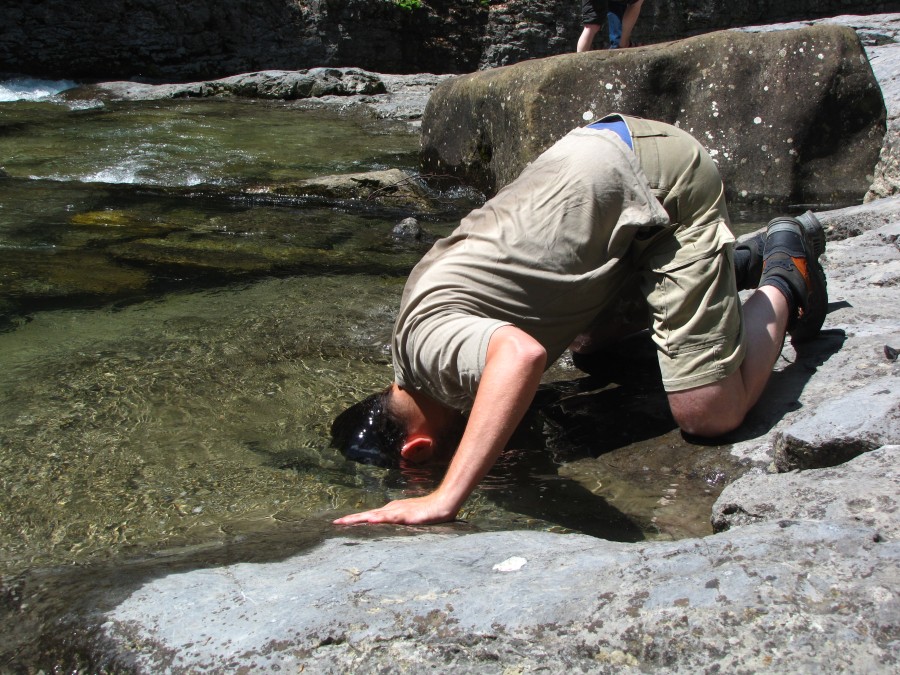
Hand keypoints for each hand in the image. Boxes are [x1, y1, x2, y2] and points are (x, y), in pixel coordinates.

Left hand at [333, 492, 457, 525]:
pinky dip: (381, 518)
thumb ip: (397, 520)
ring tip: (348, 521)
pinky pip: (392, 517)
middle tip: (335, 523)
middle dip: (352, 519)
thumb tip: (385, 523)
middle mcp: (391, 509)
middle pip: (368, 514)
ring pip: (377, 515)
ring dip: (362, 518)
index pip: (369, 515)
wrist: (443, 503)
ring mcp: (399, 511)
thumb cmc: (426, 511)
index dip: (354, 519)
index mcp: (390, 510)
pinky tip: (373, 520)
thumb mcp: (408, 517)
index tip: (339, 522)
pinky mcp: (408, 516)